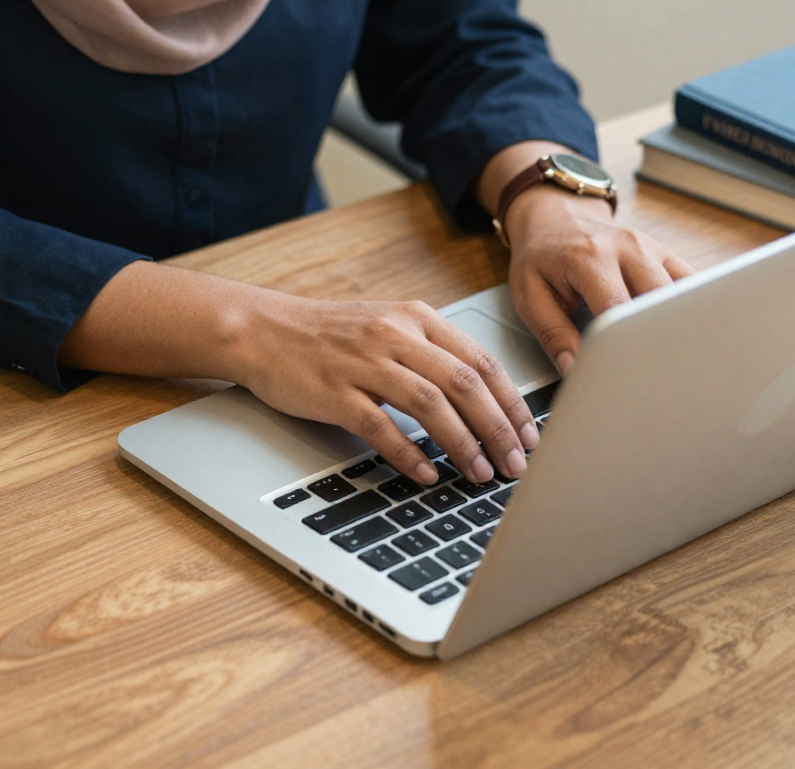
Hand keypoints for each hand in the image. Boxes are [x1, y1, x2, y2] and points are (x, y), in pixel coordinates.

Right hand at [225, 291, 536, 484]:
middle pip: (464, 384)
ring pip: (430, 404)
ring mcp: (364, 363)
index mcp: (417, 319)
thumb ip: (433, 355)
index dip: (511, 402)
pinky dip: (408, 454)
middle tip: (515, 465)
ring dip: (462, 444)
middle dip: (498, 429)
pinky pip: (380, 427)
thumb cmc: (332, 336)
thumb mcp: (390, 328)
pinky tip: (426, 475)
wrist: (265, 329)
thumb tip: (485, 403)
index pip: (480, 361)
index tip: (529, 435)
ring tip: (480, 473)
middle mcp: (395, 336)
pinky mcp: (334, 391)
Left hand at [505, 187, 693, 372]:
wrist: (556, 214)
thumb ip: (552, 333)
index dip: (622, 348)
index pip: (617, 311)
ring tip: (672, 360)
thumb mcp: (529, 294)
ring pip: (682, 295)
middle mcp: (627, 248)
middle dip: (657, 341)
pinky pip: (692, 284)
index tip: (623, 376)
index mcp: (590, 258)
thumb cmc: (541, 256)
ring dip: (678, 327)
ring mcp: (651, 248)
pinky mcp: (665, 254)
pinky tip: (688, 333)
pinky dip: (692, 309)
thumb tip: (574, 370)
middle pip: (659, 302)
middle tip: (653, 375)